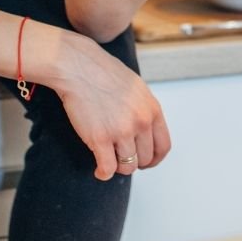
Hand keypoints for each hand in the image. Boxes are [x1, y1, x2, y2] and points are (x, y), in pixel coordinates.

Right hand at [53, 31, 171, 180]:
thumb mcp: (136, 88)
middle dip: (134, 162)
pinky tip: (99, 170)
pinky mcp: (100, 138)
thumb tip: (145, 130)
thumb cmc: (103, 73)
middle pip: (145, 158)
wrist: (79, 67)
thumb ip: (144, 109)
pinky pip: (108, 168)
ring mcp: (122, 131)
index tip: (146, 162)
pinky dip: (103, 174)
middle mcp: (141, 122)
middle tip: (122, 159)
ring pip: (128, 166)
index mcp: (153, 110)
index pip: (163, 146)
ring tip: (108, 161)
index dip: (154, 159)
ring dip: (118, 167)